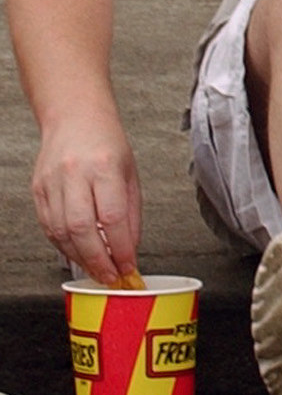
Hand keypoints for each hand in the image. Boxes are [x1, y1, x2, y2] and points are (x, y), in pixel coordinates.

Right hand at [32, 117, 141, 284]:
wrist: (74, 118)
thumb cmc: (106, 143)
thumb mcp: (131, 174)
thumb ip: (131, 212)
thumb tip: (130, 247)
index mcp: (104, 167)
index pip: (112, 216)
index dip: (120, 247)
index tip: (129, 264)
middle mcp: (74, 174)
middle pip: (82, 228)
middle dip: (98, 259)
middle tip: (111, 276)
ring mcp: (51, 182)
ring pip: (61, 231)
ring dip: (80, 257)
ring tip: (97, 270)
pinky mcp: (38, 190)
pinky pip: (49, 226)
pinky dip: (64, 245)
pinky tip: (77, 253)